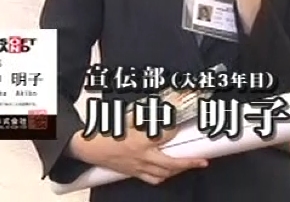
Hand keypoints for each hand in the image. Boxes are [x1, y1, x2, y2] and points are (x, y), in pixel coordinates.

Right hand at [70, 126, 207, 185]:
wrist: (87, 146)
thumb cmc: (105, 130)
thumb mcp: (127, 116)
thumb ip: (146, 114)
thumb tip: (162, 109)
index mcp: (141, 138)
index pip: (168, 134)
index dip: (176, 128)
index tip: (180, 121)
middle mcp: (143, 155)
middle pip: (172, 163)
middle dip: (189, 163)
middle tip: (202, 161)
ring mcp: (138, 166)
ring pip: (164, 174)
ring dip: (178, 171)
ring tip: (188, 166)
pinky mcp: (133, 173)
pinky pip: (152, 179)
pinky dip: (163, 177)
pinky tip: (168, 173)